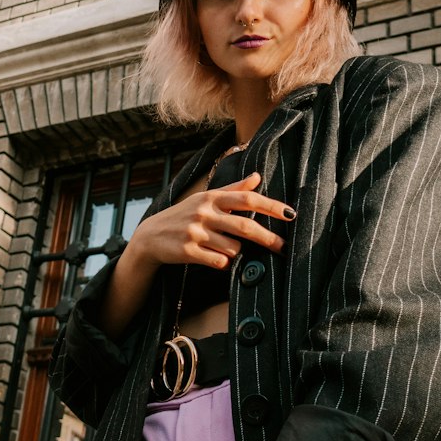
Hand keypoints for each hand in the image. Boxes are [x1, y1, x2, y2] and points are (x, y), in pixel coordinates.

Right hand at [129, 171, 292, 273]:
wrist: (150, 237)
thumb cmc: (184, 215)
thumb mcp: (206, 199)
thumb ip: (233, 189)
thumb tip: (257, 177)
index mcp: (212, 198)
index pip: (247, 199)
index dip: (270, 205)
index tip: (290, 214)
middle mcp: (204, 213)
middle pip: (245, 226)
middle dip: (267, 238)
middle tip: (282, 247)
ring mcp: (195, 232)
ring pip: (233, 247)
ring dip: (236, 251)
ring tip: (224, 248)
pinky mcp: (188, 251)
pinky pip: (219, 261)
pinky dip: (223, 263)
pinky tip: (214, 258)